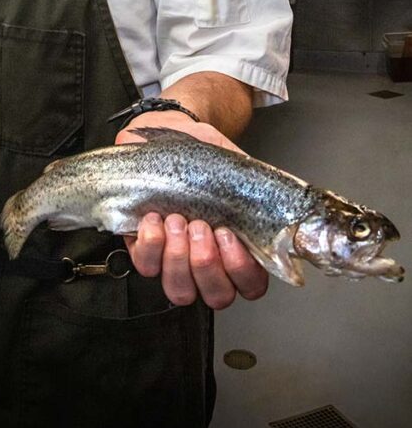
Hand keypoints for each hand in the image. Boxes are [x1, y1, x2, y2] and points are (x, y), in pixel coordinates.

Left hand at [115, 114, 268, 308]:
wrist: (168, 131)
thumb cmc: (204, 153)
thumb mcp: (237, 168)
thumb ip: (258, 192)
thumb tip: (283, 205)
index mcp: (238, 247)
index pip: (251, 285)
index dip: (241, 270)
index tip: (228, 234)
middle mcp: (207, 262)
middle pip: (216, 296)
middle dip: (206, 263)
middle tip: (201, 226)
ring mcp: (174, 260)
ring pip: (180, 290)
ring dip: (178, 258)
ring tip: (177, 219)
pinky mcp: (144, 248)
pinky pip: (146, 266)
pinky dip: (151, 244)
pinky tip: (154, 219)